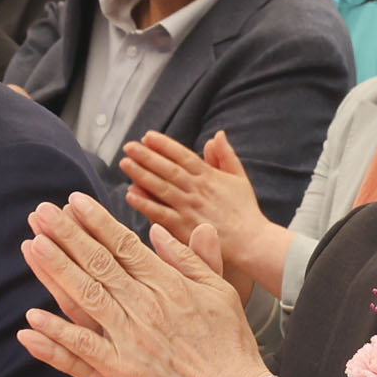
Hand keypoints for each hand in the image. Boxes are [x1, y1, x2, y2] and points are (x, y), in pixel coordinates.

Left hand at [16, 192, 268, 376]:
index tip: (73, 203)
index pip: (123, 245)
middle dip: (67, 235)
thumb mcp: (220, 291)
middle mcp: (144, 304)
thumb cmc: (230, 343)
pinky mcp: (121, 369)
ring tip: (32, 245)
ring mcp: (130, 337)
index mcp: (168, 284)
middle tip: (41, 212)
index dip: (96, 223)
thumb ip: (190, 259)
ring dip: (56, 270)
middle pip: (98, 263)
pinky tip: (32, 318)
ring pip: (85, 295)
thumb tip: (159, 233)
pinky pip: (82, 347)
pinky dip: (56, 333)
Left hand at [117, 130, 291, 297]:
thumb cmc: (245, 210)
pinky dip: (145, 204)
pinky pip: (160, 213)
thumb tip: (217, 135)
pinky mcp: (183, 227)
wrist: (251, 241)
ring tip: (125, 164)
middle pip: (167, 169)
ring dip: (141, 174)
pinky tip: (130, 195)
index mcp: (209, 176)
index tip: (148, 136)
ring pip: (160, 187)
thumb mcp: (239, 177)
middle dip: (146, 156)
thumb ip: (226, 155)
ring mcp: (188, 208)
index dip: (164, 145)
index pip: (182, 156)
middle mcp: (196, 190)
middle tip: (129, 146)